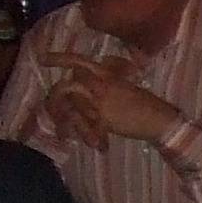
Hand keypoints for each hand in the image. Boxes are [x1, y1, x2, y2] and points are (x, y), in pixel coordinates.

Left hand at [45, 54, 183, 145]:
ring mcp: (99, 101)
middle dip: (55, 100)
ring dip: (66, 121)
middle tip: (52, 111)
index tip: (42, 59)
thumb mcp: (125, 84)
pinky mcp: (102, 118)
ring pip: (70, 106)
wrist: (159, 120)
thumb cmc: (146, 103)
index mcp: (106, 74)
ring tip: (65, 133)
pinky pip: (83, 125)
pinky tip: (92, 144)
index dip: (59, 58)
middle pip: (66, 86)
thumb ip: (108, 79)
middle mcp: (99, 85)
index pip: (79, 61)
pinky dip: (84, 135)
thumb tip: (93, 73)